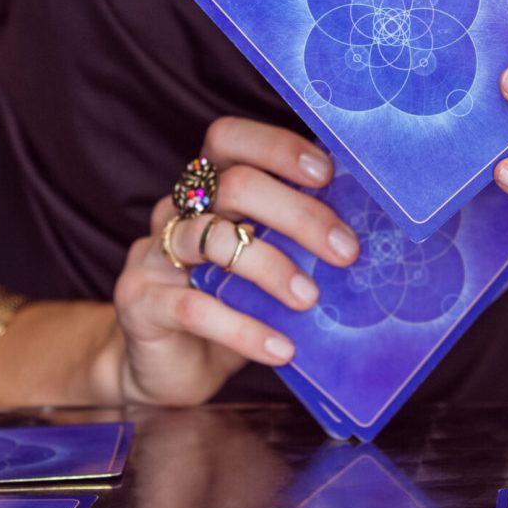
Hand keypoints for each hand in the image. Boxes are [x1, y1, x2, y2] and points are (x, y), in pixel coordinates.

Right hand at [111, 117, 360, 405]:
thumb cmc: (230, 306)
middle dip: (298, 213)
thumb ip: (295, 241)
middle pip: (234, 186)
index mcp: (206, 188)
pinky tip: (280, 348)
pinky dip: (243, 329)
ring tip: (310, 299)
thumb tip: (367, 232)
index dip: (277, 147)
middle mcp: (176, 210)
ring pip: (211, 239)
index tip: (327, 174)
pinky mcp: (140, 302)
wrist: (170, 369)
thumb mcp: (265, 265)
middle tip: (344, 251)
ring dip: (271, 267)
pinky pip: (194, 307)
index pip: (229, 138)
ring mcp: (153, 254)